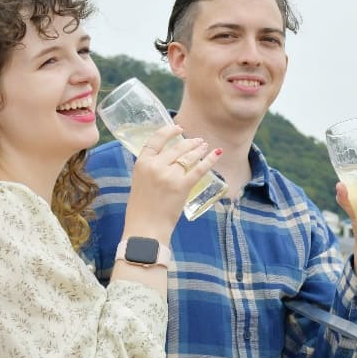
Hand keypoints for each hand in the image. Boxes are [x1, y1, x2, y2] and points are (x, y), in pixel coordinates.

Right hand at [122, 125, 221, 241]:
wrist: (145, 229)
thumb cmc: (141, 209)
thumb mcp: (140, 182)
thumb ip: (151, 169)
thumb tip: (167, 160)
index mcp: (142, 163)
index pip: (156, 140)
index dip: (169, 131)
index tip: (178, 128)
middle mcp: (155, 166)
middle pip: (176, 147)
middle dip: (189, 143)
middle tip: (198, 141)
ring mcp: (169, 175)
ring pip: (188, 156)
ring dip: (199, 149)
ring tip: (205, 146)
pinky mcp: (182, 186)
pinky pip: (199, 169)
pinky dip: (209, 160)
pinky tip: (217, 154)